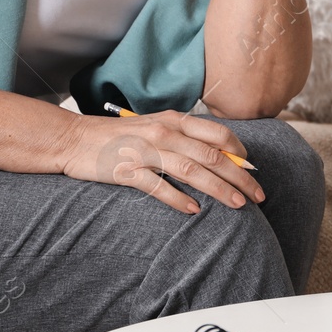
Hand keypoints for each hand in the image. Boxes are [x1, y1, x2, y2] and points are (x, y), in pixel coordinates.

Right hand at [56, 111, 264, 213]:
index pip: (218, 135)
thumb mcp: (155, 126)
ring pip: (192, 171)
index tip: (253, 170)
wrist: (73, 138)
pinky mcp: (127, 170)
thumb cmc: (118, 135)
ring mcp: (145, 151)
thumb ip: (183, 137)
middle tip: (258, 195)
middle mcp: (163, 132)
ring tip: (238, 205)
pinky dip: (179, 199)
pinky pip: (158, 186)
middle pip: (212, 156)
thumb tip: (217, 155)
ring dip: (219, 190)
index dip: (241, 154)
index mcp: (173, 119)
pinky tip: (194, 211)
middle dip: (240, 177)